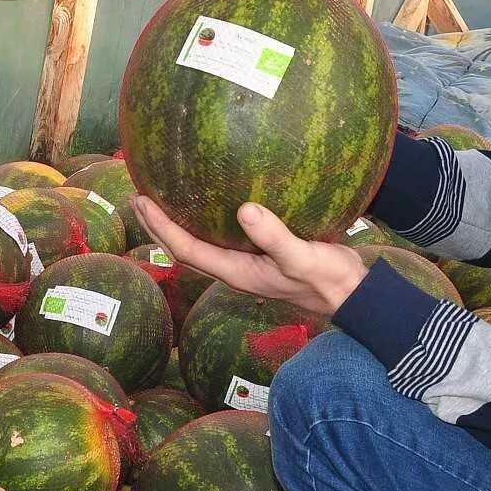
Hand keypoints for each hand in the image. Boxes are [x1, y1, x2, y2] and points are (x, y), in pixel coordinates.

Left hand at [134, 196, 368, 315]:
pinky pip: (222, 234)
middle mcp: (234, 268)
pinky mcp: (260, 253)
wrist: (352, 293)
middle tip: (137, 196)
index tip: (142, 201)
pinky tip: (211, 198)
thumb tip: (245, 210)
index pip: (187, 249)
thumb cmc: (328, 279)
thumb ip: (275, 238)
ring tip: (161, 198)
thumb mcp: (303, 257)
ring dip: (177, 222)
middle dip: (158, 225)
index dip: (162, 227)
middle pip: (184, 247)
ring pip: (200, 242)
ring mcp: (246, 262)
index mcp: (236, 272)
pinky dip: (206, 218)